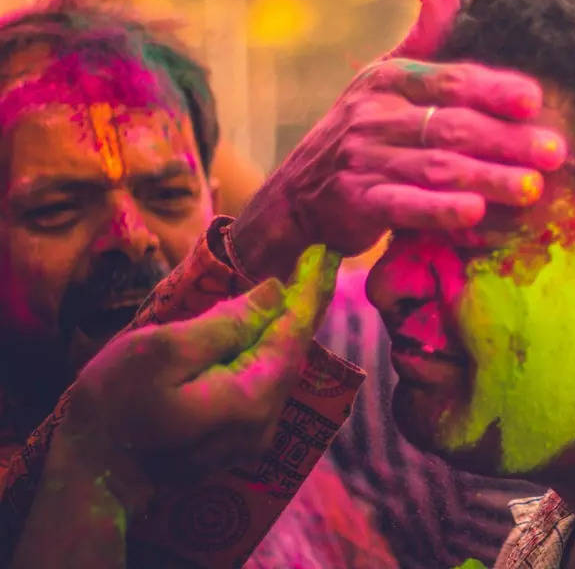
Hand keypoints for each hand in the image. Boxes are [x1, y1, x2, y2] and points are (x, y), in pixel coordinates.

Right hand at [54, 245, 340, 514]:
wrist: (93, 476)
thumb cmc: (114, 406)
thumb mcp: (163, 351)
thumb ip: (226, 323)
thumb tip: (274, 293)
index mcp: (252, 397)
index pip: (295, 333)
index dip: (311, 290)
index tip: (327, 253)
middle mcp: (264, 422)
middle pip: (291, 352)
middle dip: (302, 306)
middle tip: (314, 262)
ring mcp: (251, 438)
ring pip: (277, 370)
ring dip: (283, 329)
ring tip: (294, 287)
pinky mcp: (234, 442)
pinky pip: (261, 386)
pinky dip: (264, 354)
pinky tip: (260, 331)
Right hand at [229, 0, 566, 279]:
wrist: (295, 193)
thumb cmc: (363, 131)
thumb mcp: (384, 79)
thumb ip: (423, 41)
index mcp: (389, 79)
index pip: (449, 80)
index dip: (493, 89)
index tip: (534, 99)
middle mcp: (373, 115)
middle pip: (452, 126)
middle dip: (507, 140)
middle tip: (555, 153)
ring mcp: (362, 159)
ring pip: (436, 167)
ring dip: (488, 178)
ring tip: (532, 188)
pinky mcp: (355, 202)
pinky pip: (404, 205)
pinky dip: (440, 210)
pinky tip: (476, 214)